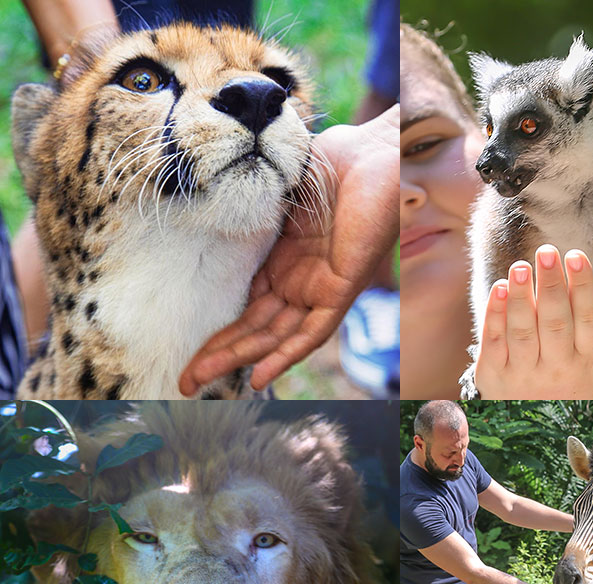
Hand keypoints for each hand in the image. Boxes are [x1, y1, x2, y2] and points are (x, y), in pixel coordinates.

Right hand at [179, 105, 399, 394]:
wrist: (372, 154)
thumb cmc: (329, 164)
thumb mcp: (273, 192)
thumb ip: (245, 214)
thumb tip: (202, 207)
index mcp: (282, 263)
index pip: (246, 310)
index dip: (218, 334)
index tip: (187, 352)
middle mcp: (298, 282)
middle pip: (255, 330)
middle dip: (217, 356)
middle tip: (183, 383)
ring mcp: (318, 288)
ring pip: (275, 336)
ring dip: (238, 360)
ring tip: (198, 382)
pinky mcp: (340, 290)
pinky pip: (311, 332)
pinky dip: (284, 355)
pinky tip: (257, 377)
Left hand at [474, 245, 592, 398]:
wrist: (539, 427)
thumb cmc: (580, 386)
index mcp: (588, 361)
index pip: (588, 318)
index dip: (582, 286)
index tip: (576, 254)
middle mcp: (557, 368)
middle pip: (555, 322)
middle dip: (551, 285)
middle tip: (546, 251)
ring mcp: (523, 373)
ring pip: (522, 331)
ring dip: (520, 297)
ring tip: (521, 266)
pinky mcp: (493, 376)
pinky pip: (494, 342)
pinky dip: (495, 315)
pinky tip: (499, 287)